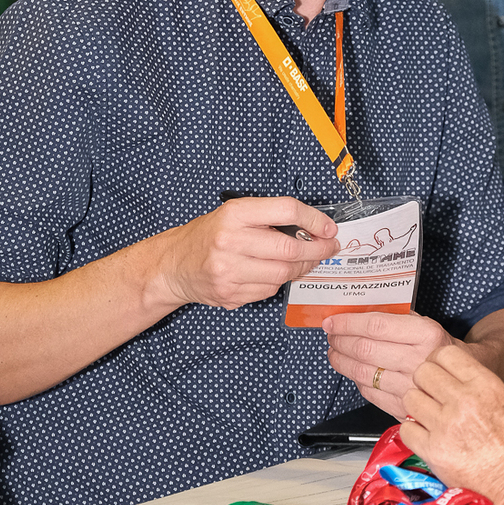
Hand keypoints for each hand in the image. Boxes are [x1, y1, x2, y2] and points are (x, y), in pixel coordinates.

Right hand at [153, 197, 339, 311]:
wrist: (174, 265)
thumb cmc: (208, 235)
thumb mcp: (234, 213)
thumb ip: (269, 217)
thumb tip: (313, 227)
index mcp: (234, 214)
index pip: (286, 210)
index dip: (315, 219)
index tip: (329, 228)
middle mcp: (230, 241)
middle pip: (289, 248)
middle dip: (317, 250)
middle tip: (328, 248)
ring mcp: (229, 271)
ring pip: (283, 273)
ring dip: (302, 268)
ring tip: (307, 261)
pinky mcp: (230, 294)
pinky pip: (269, 290)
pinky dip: (279, 282)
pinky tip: (276, 273)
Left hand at [323, 312, 465, 419]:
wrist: (463, 381)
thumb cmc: (440, 349)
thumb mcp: (427, 325)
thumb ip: (397, 318)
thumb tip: (358, 313)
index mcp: (427, 335)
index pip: (376, 326)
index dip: (348, 323)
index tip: (332, 321)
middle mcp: (419, 362)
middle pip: (365, 350)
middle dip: (340, 341)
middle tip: (331, 336)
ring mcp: (411, 389)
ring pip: (363, 374)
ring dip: (341, 362)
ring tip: (335, 352)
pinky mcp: (404, 408)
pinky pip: (369, 394)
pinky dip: (356, 380)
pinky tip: (353, 371)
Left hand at [402, 345, 503, 504]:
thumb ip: (478, 389)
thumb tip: (456, 386)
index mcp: (484, 384)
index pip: (445, 353)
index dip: (438, 362)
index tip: (438, 374)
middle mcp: (462, 400)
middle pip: (423, 372)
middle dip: (424, 383)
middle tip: (431, 397)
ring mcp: (445, 425)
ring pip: (410, 398)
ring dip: (417, 407)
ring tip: (428, 418)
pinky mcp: (433, 451)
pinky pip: (406, 429)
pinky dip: (413, 432)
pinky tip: (426, 438)